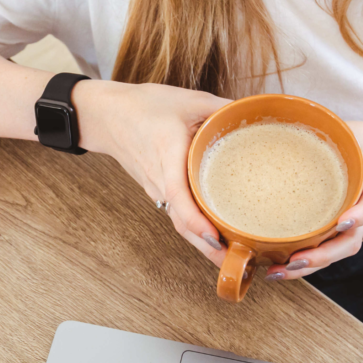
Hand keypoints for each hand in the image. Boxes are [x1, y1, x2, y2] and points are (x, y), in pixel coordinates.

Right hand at [74, 81, 231, 264]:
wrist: (106, 115)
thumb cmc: (143, 107)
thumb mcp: (189, 100)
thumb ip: (222, 108)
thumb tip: (257, 116)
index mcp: (167, 154)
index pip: (178, 194)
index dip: (195, 220)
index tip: (214, 238)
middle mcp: (160, 179)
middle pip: (181, 223)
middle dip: (208, 248)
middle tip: (240, 263)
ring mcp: (156, 189)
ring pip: (180, 223)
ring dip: (203, 243)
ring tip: (235, 258)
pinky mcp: (158, 190)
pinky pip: (177, 215)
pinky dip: (195, 230)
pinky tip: (216, 235)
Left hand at [265, 120, 362, 280]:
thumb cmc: (355, 143)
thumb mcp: (350, 131)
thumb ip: (329, 125)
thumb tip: (285, 110)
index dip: (359, 214)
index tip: (343, 223)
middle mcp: (359, 211)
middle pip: (348, 241)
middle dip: (322, 255)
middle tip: (296, 260)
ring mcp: (347, 225)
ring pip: (333, 254)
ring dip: (307, 266)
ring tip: (277, 271)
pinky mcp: (330, 232)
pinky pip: (320, 251)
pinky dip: (300, 263)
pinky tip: (275, 267)